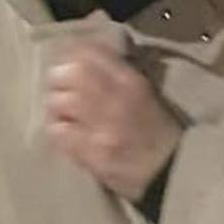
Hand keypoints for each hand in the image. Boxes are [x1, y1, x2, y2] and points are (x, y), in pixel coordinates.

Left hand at [45, 41, 181, 201]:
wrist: (168, 170)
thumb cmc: (155, 126)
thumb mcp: (142, 89)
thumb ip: (115, 70)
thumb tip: (84, 55)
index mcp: (129, 79)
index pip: (90, 53)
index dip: (72, 54)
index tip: (69, 60)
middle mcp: (113, 98)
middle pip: (67, 73)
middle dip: (59, 78)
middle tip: (61, 87)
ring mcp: (100, 127)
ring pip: (57, 102)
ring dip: (56, 106)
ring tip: (64, 112)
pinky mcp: (90, 153)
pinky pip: (58, 132)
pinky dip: (58, 130)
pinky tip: (66, 132)